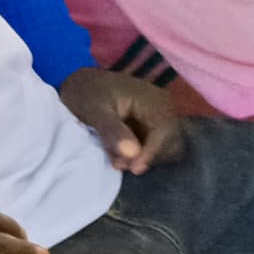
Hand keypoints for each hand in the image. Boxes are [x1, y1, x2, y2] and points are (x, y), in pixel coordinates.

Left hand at [58, 66, 185, 173]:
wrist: (82, 84)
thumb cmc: (86, 93)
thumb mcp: (94, 110)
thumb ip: (112, 131)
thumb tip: (132, 153)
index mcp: (154, 100)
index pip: (165, 132)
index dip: (152, 153)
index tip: (134, 169)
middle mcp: (165, 109)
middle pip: (172, 144)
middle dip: (147, 157)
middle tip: (119, 163)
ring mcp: (162, 119)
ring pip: (167, 150)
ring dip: (144, 158)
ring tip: (116, 158)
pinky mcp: (155, 128)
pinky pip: (157, 149)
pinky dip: (141, 156)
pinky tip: (119, 154)